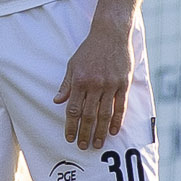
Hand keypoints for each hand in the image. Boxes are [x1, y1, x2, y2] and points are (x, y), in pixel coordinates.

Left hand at [54, 19, 132, 149]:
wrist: (111, 34)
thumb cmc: (90, 49)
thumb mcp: (73, 64)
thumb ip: (66, 84)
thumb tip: (56, 101)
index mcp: (79, 81)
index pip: (73, 109)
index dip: (71, 126)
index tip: (69, 138)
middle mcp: (94, 85)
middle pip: (88, 115)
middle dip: (85, 133)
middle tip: (83, 146)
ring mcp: (110, 85)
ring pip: (104, 114)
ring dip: (100, 131)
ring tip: (98, 144)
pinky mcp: (123, 83)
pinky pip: (120, 106)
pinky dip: (117, 120)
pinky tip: (114, 131)